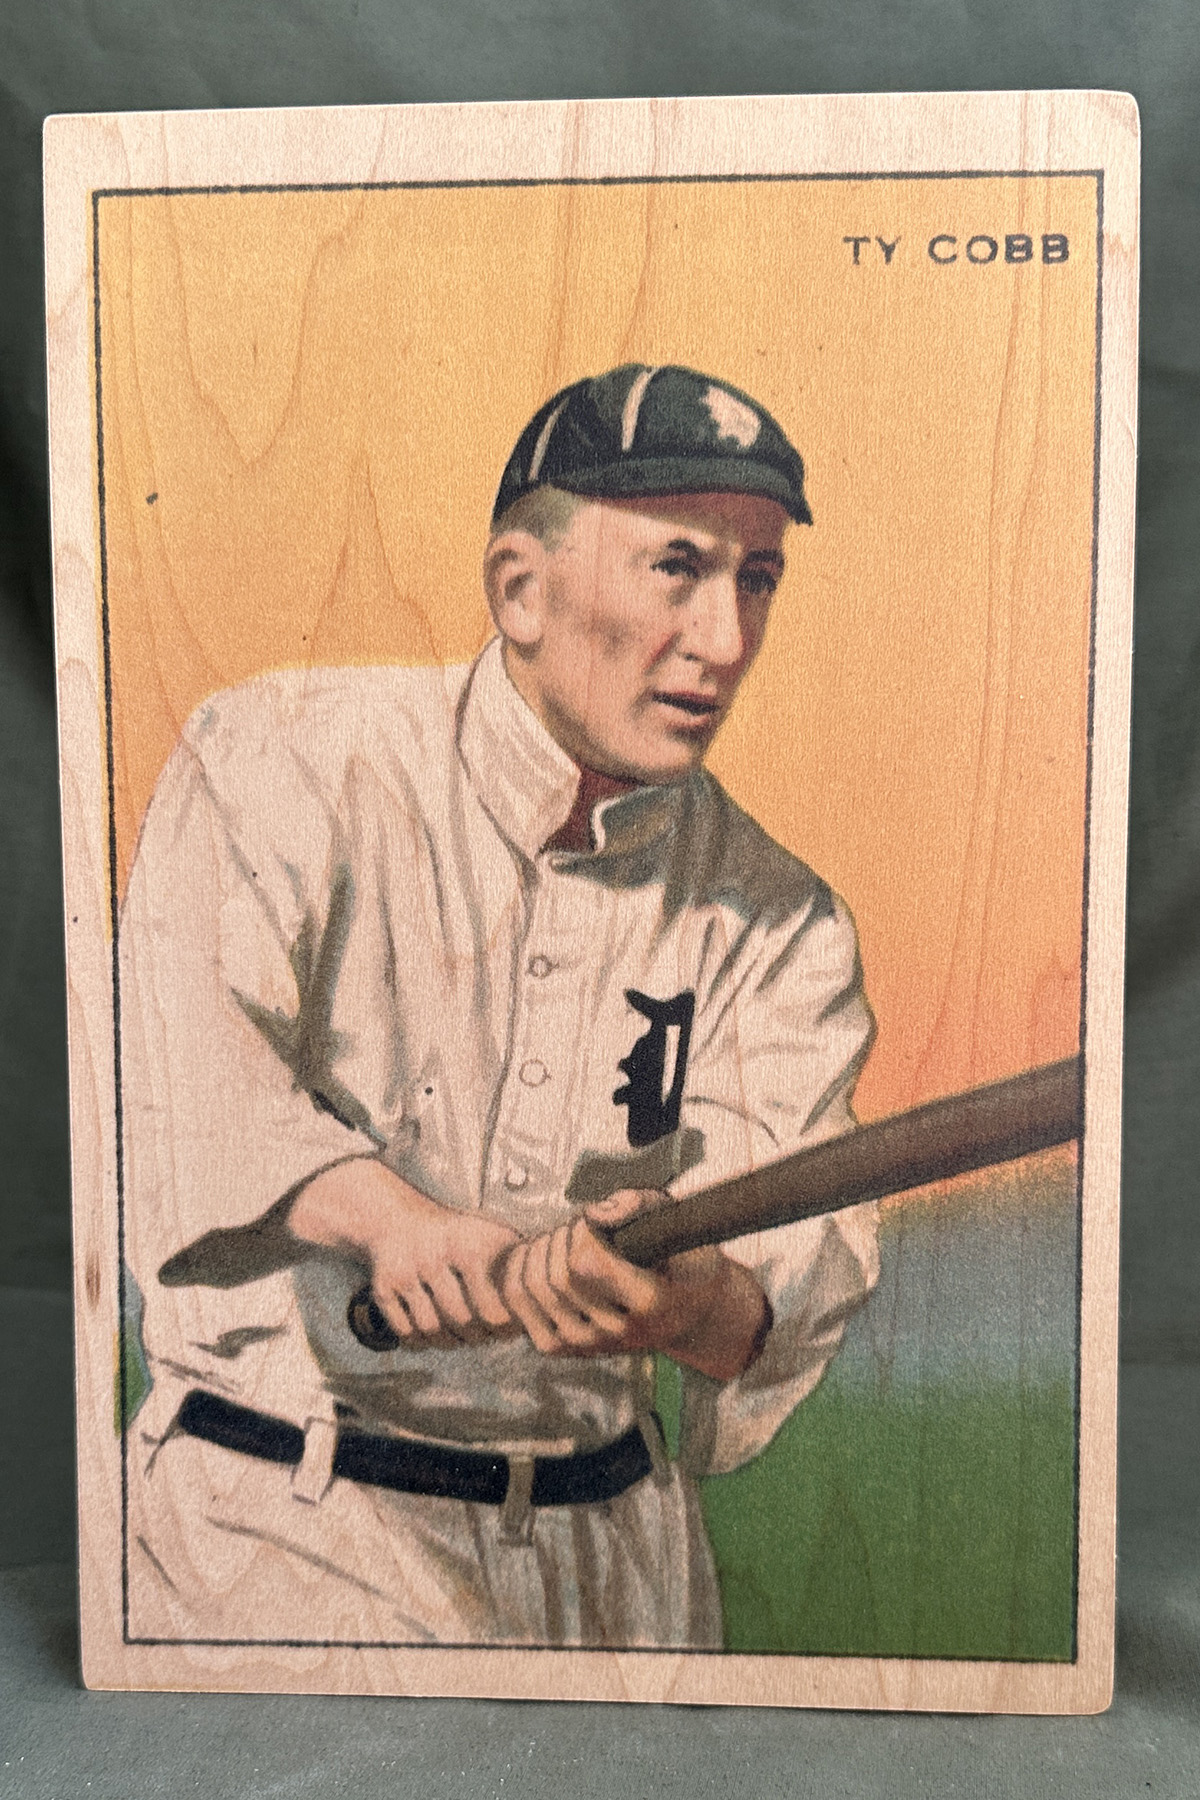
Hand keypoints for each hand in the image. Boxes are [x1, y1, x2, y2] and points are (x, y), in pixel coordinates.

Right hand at [288, 1158, 518, 1348]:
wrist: (396, 1218)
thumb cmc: (453, 1232)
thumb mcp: (488, 1234)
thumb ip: (515, 1264)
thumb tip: (540, 1302)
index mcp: (467, 1245)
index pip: (491, 1307)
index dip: (503, 1327)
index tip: (507, 1328)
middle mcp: (433, 1257)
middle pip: (460, 1321)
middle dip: (477, 1336)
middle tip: (485, 1336)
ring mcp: (405, 1274)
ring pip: (431, 1329)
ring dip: (450, 1342)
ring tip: (463, 1337)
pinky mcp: (382, 1289)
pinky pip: (405, 1332)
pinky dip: (422, 1342)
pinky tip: (435, 1334)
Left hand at [500, 1188, 770, 1380]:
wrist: (684, 1315)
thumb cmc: (679, 1261)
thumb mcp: (673, 1221)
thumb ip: (636, 1205)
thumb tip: (594, 1214)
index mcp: (649, 1302)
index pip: (586, 1262)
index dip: (582, 1230)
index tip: (597, 1221)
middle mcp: (616, 1333)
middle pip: (557, 1275)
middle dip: (560, 1236)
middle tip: (580, 1227)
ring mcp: (586, 1345)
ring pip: (533, 1288)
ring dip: (539, 1251)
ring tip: (563, 1240)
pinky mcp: (560, 1348)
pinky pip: (518, 1303)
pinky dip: (522, 1271)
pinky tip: (544, 1258)